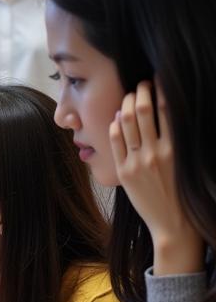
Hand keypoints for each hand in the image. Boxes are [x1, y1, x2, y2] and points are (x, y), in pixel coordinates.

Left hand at [110, 82, 203, 274]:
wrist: (174, 225)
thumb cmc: (184, 192)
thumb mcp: (187, 161)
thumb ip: (177, 139)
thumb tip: (170, 113)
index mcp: (178, 147)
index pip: (169, 108)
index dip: (162, 88)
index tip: (160, 76)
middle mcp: (158, 151)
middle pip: (143, 110)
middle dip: (140, 90)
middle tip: (141, 84)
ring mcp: (139, 161)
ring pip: (126, 121)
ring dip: (125, 103)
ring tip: (129, 97)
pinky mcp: (125, 171)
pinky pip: (115, 140)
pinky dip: (114, 125)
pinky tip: (117, 118)